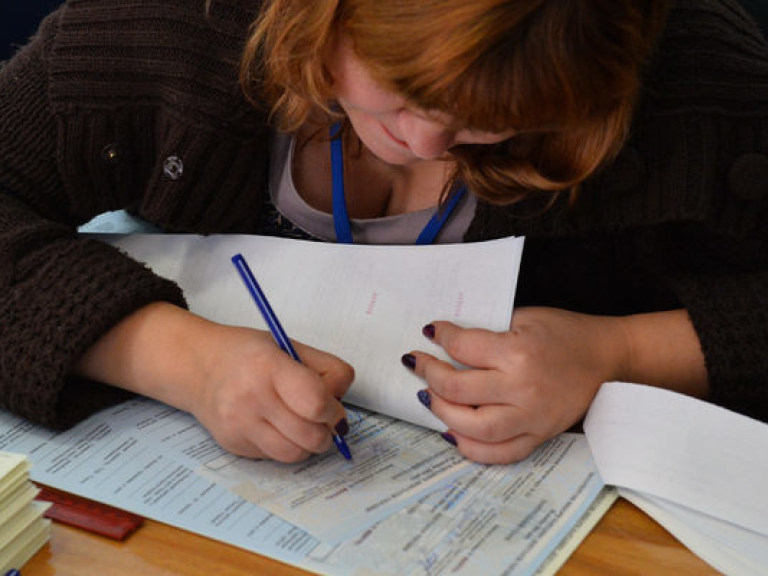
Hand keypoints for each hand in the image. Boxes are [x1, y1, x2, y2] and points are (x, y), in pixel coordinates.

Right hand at [189, 323, 353, 461]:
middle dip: (326, 431)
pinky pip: (274, 457)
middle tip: (324, 420)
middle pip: (309, 436)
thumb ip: (326, 369)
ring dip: (308, 444)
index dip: (333, 411)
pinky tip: (276, 426)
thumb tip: (340, 404)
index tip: (335, 409)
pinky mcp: (232, 445)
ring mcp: (238, 425)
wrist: (198, 366)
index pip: (315, 402)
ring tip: (303, 425)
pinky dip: (285, 446)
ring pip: (294, 454)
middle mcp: (250, 398)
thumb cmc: (247, 354)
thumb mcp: (290, 346)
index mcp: (268, 366)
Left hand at [404, 307, 628, 463]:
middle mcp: (522, 388)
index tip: (431, 332)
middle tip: (418, 364)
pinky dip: (471, 448)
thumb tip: (446, 339)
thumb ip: (487, 330)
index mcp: (518, 352)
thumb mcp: (524, 317)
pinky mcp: (539, 435)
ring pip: (474, 428)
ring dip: (442, 412)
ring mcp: (532, 417)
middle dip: (430, 374)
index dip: (440, 336)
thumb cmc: (564, 333)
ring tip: (428, 397)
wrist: (606, 357)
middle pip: (459, 389)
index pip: (463, 347)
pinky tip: (451, 432)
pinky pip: (500, 453)